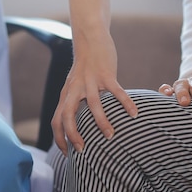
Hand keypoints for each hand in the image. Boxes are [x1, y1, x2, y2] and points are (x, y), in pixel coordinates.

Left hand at [51, 33, 137, 155]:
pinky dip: (125, 103)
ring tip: (110, 136)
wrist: (90, 38)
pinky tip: (134, 114)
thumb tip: (76, 124)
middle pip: (67, 116)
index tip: (67, 152)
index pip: (57, 121)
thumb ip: (73, 102)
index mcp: (66, 95)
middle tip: (82, 150)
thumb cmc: (84, 66)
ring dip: (101, 123)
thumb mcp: (74, 85)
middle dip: (73, 135)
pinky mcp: (106, 74)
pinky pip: (116, 92)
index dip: (59, 138)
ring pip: (94, 106)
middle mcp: (75, 90)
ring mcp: (90, 82)